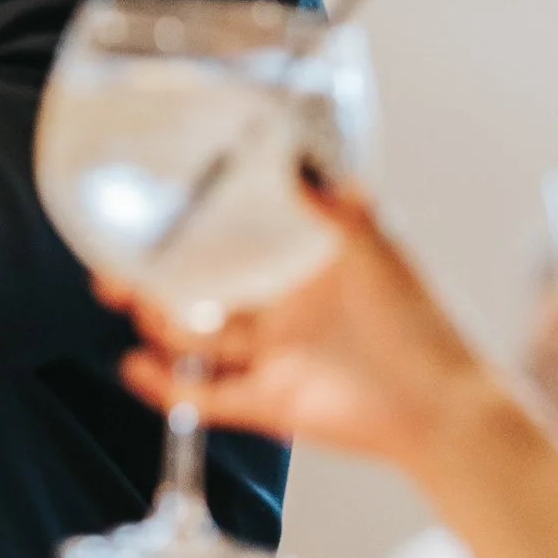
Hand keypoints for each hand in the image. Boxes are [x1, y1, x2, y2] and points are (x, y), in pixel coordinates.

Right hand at [107, 179, 495, 473]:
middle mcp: (285, 309)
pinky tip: (135, 367)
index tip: (151, 217)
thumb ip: (330, 203)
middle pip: (207, 293)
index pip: (238, 242)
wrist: (443, 406)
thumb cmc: (418, 321)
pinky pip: (208, 396)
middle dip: (158, 282)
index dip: (193, 232)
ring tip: (132, 306)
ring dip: (162, 327)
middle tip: (113, 270)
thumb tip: (293, 151)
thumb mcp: (372, 246)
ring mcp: (275, 357)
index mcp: (306, 267)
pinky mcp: (271, 403)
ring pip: (201, 340)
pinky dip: (170, 385)